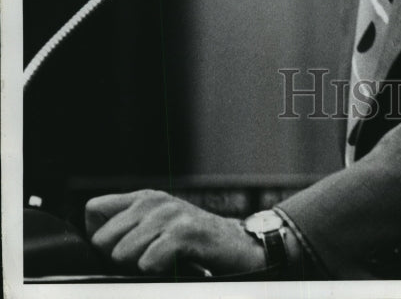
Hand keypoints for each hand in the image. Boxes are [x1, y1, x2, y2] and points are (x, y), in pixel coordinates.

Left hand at [85, 189, 265, 275]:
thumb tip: (94, 250)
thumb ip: (128, 232)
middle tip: (146, 261)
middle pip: (101, 239)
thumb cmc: (194, 244)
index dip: (98, 239)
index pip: (93, 210)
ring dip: (137, 268)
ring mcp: (169, 214)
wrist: (238, 246)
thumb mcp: (158, 231)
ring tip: (162, 262)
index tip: (119, 252)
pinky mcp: (185, 231)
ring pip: (121, 254)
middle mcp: (153, 200)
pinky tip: (174, 265)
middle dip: (116, 260)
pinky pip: (147, 261)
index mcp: (142, 198)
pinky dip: (157, 270)